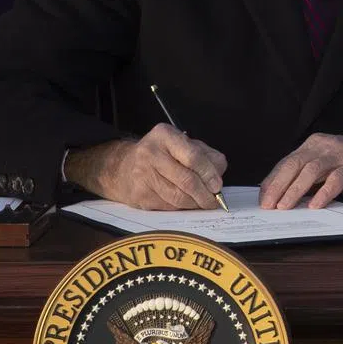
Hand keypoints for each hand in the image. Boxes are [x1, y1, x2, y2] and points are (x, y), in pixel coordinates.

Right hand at [64, 124, 227, 210]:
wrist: (123, 168)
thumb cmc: (161, 155)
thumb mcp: (182, 144)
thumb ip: (205, 154)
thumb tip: (219, 173)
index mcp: (165, 135)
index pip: (192, 156)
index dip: (209, 173)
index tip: (218, 185)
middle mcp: (151, 153)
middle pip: (186, 179)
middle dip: (205, 193)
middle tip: (214, 200)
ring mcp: (143, 175)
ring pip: (178, 196)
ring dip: (195, 203)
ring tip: (204, 203)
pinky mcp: (141, 195)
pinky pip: (169, 206)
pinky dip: (183, 208)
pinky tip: (188, 204)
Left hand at [260, 133, 342, 209]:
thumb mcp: (333, 169)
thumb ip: (312, 178)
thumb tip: (285, 196)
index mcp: (316, 145)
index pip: (287, 162)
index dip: (272, 181)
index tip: (262, 199)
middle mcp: (326, 144)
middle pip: (295, 164)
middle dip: (278, 186)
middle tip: (267, 206)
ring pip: (312, 170)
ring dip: (295, 190)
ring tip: (285, 207)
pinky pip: (337, 178)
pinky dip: (324, 192)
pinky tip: (315, 205)